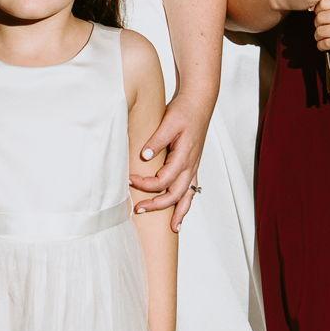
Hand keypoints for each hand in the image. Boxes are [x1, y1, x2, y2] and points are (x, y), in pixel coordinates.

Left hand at [132, 86, 213, 228]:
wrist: (199, 102)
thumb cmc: (184, 111)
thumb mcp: (169, 122)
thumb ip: (157, 140)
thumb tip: (145, 156)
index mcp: (184, 156)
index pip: (163, 180)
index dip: (146, 184)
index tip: (130, 179)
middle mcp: (191, 165)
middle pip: (175, 194)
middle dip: (157, 205)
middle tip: (138, 210)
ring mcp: (194, 166)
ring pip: (187, 195)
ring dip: (178, 211)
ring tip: (173, 228)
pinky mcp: (193, 164)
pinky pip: (191, 189)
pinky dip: (187, 202)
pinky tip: (181, 212)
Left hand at [313, 0, 329, 60]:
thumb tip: (315, 9)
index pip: (324, 3)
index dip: (318, 10)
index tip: (319, 15)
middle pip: (321, 17)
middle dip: (317, 24)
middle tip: (319, 28)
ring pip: (323, 31)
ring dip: (318, 36)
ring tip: (320, 37)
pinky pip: (328, 43)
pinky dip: (321, 45)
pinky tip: (323, 45)